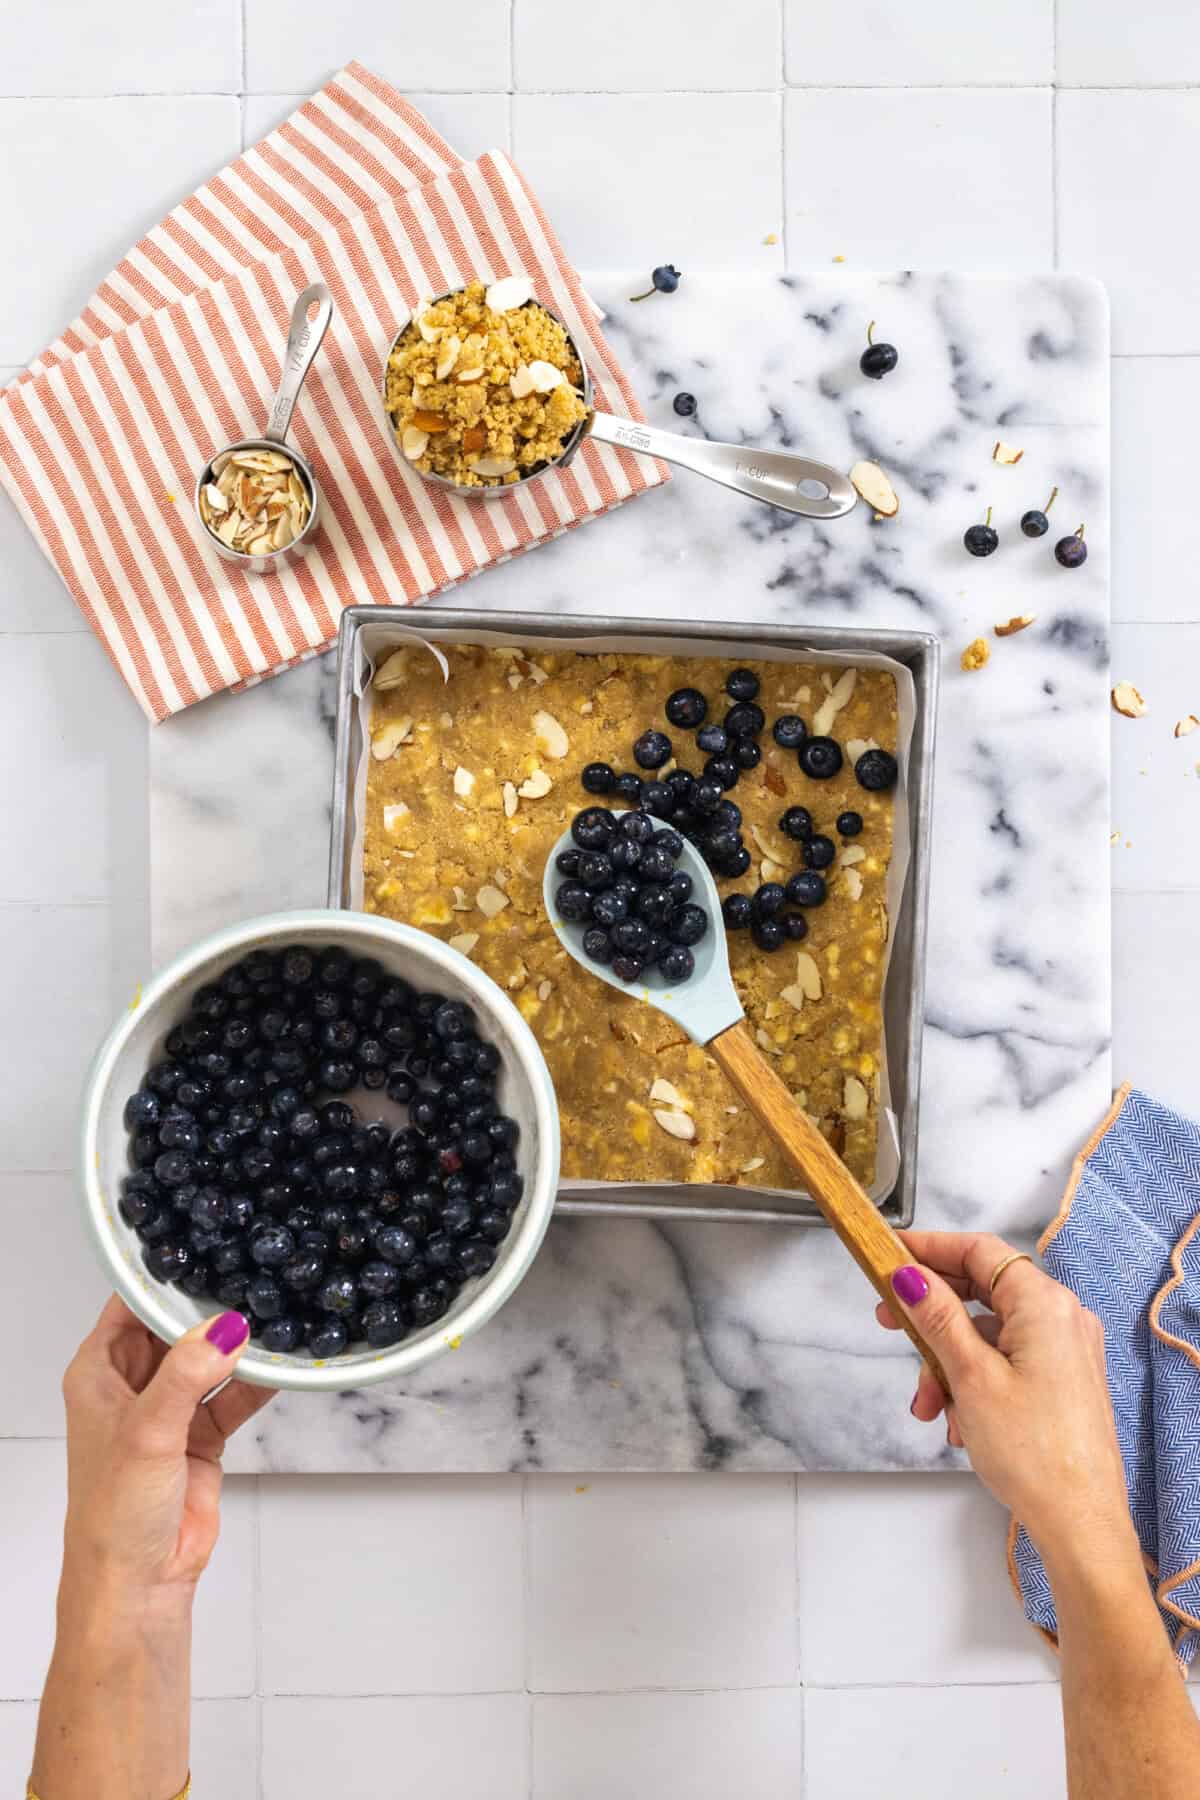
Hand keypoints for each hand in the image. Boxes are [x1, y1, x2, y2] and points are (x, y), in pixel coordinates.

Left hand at [61, 1300, 273, 1603]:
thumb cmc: (114, 1511)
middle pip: (175, 1327)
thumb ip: (187, 1375)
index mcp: (99, 1372)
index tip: (205, 1249)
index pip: (130, 1305)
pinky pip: (234, 1396)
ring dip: (239, 1346)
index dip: (163, 1279)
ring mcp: (169, 1410)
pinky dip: (257, 1383)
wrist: (139, 1582)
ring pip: (210, 1360)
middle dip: (210, 1307)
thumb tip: (226, 1329)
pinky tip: (282, 1363)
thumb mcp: (147, 1432)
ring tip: (275, 1315)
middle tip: (252, 1275)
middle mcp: (132, 1385)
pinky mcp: (201, 1436)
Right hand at [878, 1231, 1137, 1578]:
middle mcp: (1062, 1318)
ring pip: (989, 1334)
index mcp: (1045, 1304)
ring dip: (949, 1363)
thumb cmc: (1034, 1453)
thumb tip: (911, 1275)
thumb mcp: (970, 1376)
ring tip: (929, 1406)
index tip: (890, 1255)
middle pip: (982, 1293)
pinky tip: (957, 1421)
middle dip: (932, 1318)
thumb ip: (938, 1317)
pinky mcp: (1063, 1380)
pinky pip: (1007, 1361)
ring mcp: (1065, 1351)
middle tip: (890, 1324)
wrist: (1080, 1523)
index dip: (930, 1248)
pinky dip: (975, 1381)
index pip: (980, 1251)